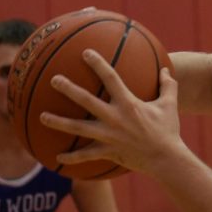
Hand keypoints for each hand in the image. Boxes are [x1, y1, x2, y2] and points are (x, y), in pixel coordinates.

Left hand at [40, 49, 183, 176]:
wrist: (166, 159)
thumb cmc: (168, 130)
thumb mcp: (170, 105)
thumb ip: (168, 85)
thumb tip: (165, 70)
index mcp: (129, 103)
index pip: (111, 79)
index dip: (98, 64)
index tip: (86, 53)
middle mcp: (114, 118)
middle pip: (86, 101)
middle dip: (69, 89)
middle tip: (53, 80)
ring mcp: (108, 136)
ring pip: (77, 128)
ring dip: (58, 122)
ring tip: (41, 116)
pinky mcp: (107, 152)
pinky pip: (85, 156)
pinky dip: (71, 157)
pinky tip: (56, 156)